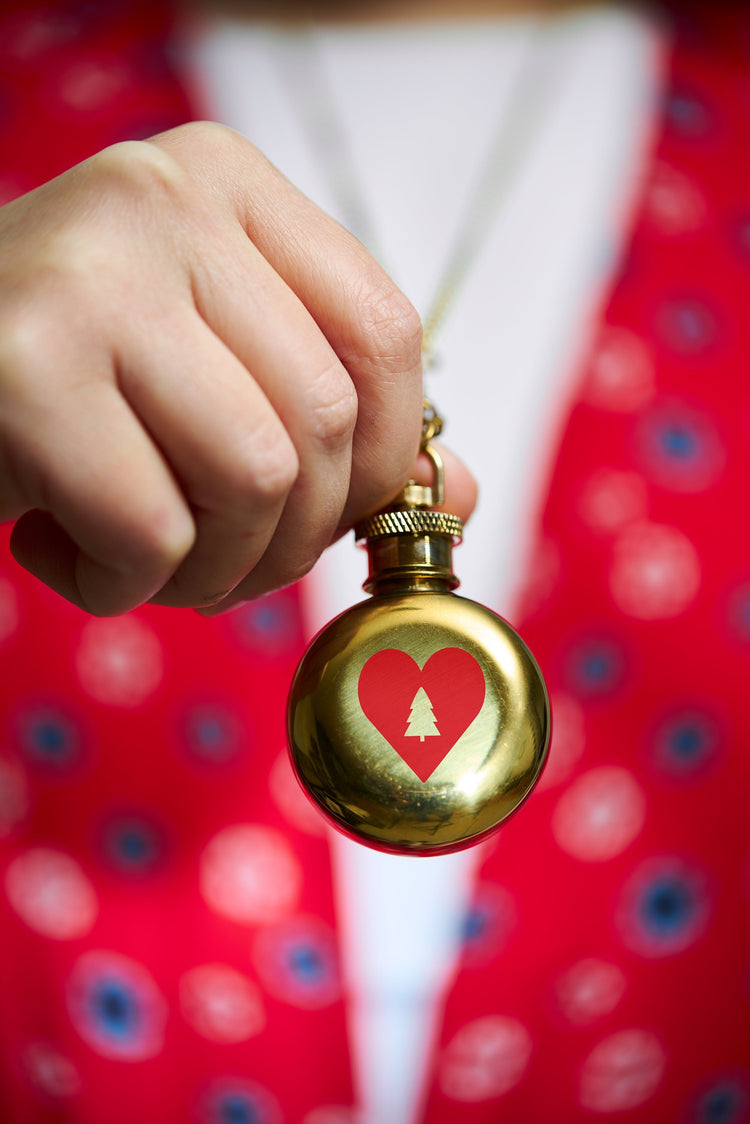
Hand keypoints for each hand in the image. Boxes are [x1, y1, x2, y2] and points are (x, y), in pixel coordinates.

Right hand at [0, 122, 475, 614]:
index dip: (384, 458)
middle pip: (322, 419)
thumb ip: (336, 418)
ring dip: (214, 570)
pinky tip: (67, 553)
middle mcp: (165, 203)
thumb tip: (456, 495)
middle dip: (291, 541)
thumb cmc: (67, 379)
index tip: (336, 513)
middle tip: (228, 565)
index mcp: (228, 186)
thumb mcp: (210, 364)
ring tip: (147, 562)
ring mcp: (94, 276)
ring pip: (253, 478)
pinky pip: (153, 531)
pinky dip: (123, 585)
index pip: (384, 332)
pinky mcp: (27, 369)